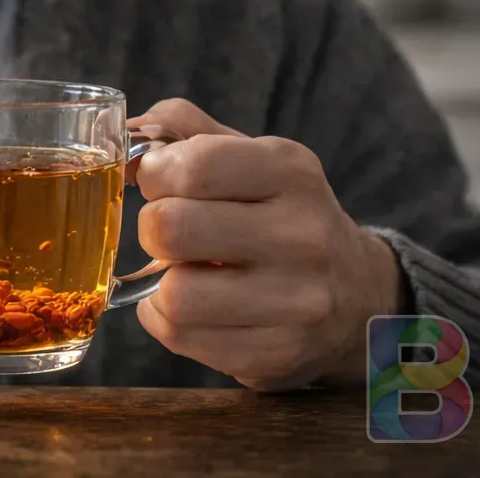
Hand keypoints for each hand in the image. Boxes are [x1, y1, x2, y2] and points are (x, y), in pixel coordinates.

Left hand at [125, 100, 404, 389]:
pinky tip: (194, 305)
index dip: (154, 174)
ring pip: (173, 295)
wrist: (355, 293)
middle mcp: (302, 234)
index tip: (160, 182)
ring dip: (160, 282)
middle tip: (170, 231)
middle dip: (153, 227)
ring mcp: (296, 300)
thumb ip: (180, 127)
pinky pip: (179, 336)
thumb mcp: (246, 154)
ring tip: (185, 270)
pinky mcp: (277, 352)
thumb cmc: (276, 211)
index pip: (193, 166)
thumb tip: (124, 138)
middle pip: (171, 228)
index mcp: (290, 171)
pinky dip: (167, 319)